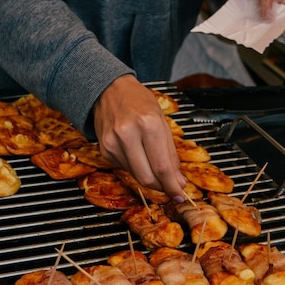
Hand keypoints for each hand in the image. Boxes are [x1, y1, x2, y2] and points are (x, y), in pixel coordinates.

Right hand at [92, 74, 185, 201]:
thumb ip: (171, 153)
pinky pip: (125, 168)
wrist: (109, 90)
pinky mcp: (105, 150)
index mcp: (148, 124)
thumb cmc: (138, 101)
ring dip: (150, 177)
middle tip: (171, 187)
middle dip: (162, 187)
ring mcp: (113, 143)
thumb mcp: (162, 121)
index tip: (179, 195)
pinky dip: (136, 167)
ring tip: (155, 166)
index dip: (172, 186)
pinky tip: (138, 154)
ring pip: (136, 176)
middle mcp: (128, 134)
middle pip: (147, 177)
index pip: (162, 167)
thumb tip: (177, 181)